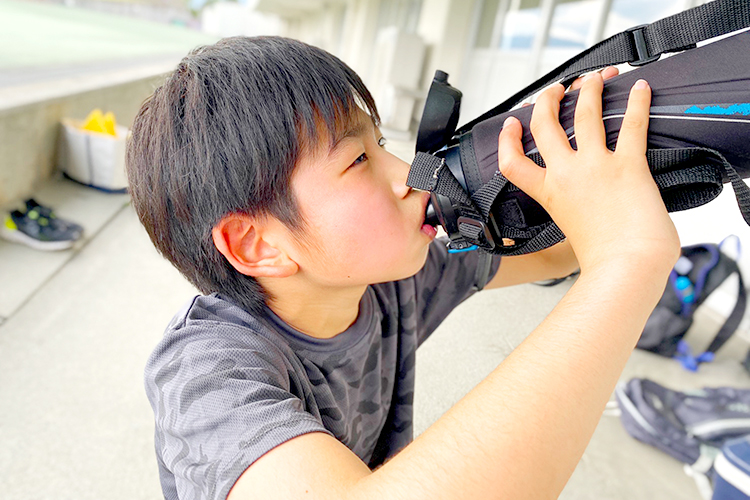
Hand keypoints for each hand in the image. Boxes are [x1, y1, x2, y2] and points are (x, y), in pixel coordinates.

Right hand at [497, 73, 678, 274]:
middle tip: (557, 89)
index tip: (512, 124)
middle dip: (548, 99)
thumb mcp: (570, 235)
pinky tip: (638, 88)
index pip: (512, 162)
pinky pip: (632, 124)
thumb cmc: (603, 259)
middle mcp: (567, 174)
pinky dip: (637, 102)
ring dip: (588, 89)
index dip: (507, 139)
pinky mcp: (628, 164)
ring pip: (585, 113)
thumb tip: (582, 214)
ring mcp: (596, 166)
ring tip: (594, 78)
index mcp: (549, 193)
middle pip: (545, 125)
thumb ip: (570, 216)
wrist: (626, 266)